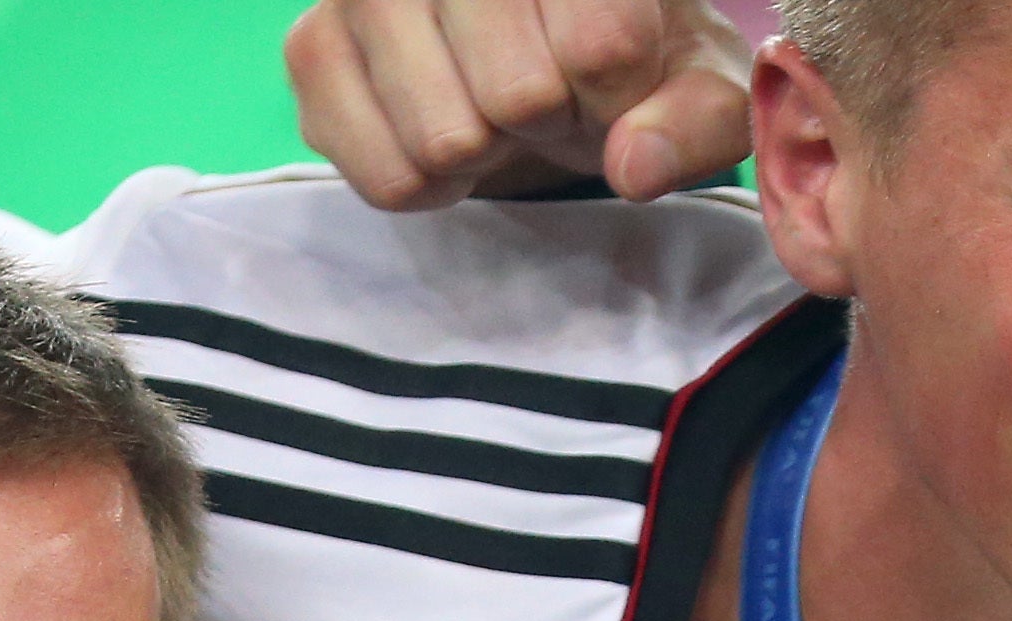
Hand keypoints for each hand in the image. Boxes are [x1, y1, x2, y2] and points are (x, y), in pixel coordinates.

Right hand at [289, 0, 755, 206]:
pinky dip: (432, 184)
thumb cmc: (632, 65)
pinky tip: (445, 127)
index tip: (611, 79)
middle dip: (550, 122)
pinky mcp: (312, 48)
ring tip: (492, 107)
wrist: (547, 60)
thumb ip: (696, 123)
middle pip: (518, 94)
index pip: (601, 45)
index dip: (621, 95)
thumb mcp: (698, 88)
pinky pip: (387, 175)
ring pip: (446, 137)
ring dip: (490, 152)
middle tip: (545, 98)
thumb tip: (635, 165)